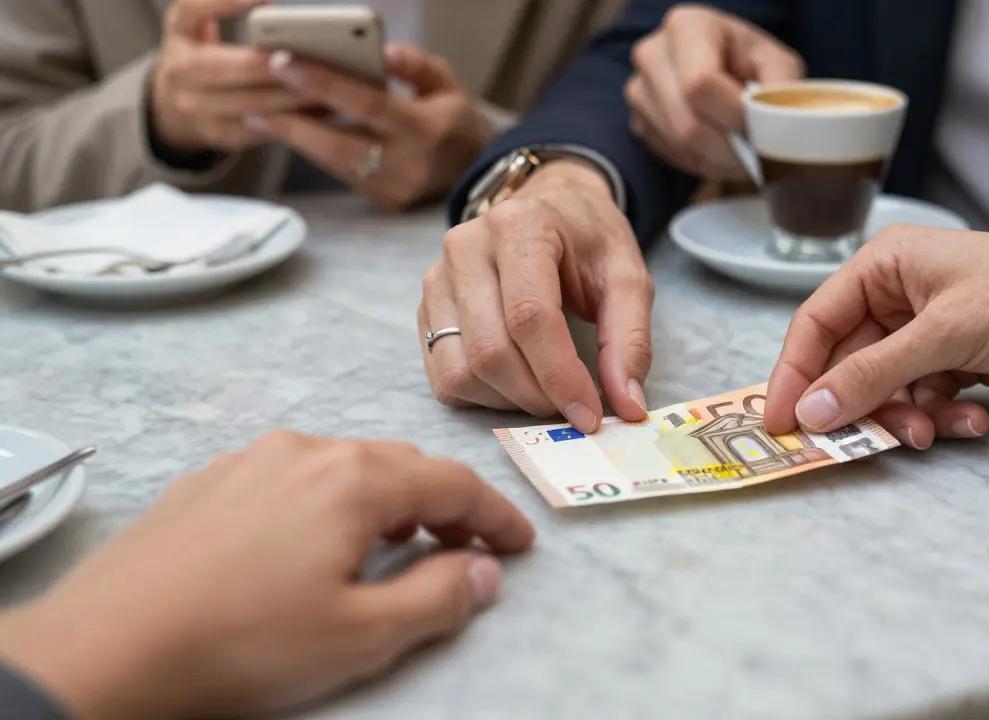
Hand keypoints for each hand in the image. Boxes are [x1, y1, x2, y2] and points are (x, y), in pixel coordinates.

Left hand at [0, 431, 534, 718]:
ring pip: (343, 465)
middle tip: (465, 548)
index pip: (452, 484)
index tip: (519, 545)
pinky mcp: (209, 481)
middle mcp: (305, 451)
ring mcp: (250, 461)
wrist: (109, 646)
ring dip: (384, 500)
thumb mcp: (360, 637)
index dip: (495, 515)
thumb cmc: (241, 642)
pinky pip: (291, 476)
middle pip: (400, 465)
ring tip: (394, 544)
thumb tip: (484, 572)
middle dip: (443, 505)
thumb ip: (438, 599)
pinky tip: (312, 542)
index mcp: (353, 480)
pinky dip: (327, 500)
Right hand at [150, 0, 311, 150]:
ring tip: (323, 88)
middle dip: (267, 67)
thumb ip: (219, 5)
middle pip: (223, 69)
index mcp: (178, 34)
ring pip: (247, 105)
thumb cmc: (200, 54)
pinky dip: (293, 121)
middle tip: (307, 61)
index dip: (225, 3)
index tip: (267, 0)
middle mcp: (179, 73)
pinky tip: (321, 111)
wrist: (175, 107)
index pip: (192, 12)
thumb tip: (268, 1)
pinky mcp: (221, 135)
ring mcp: (197, 109)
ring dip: (288, 98)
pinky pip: (260, 130)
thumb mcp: (196, 24)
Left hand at [252, 45, 493, 209]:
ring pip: (333, 162)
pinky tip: (292, 132)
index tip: (283, 62)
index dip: (323, 83)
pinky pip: (341, 174)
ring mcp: (395, 189)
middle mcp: (410, 164)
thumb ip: (416, 64)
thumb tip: (382, 52)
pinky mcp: (384, 202)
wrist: (479, 173)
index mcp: (427, 129)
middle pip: (339, 143)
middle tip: (253, 99)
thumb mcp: (447, 83)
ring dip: (295, 138)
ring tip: (259, 114)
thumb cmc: (456, 119)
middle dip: (292, 120)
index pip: (368, 103)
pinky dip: (315, 151)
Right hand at [418, 160, 652, 431]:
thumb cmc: (588, 241)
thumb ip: (630, 339)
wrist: (550, 208)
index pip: (529, 318)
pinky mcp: (426, 308)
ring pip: (461, 371)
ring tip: (547, 391)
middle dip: (538, 396)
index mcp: (520, 227)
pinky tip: (517, 382)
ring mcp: (438, 278)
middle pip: (491, 351)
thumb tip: (627, 406)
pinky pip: (443, 376)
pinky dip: (483, 396)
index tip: (591, 415)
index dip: (561, 377)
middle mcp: (466, 248)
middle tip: (574, 407)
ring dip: (510, 401)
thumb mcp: (627, 276)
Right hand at [625, 4, 803, 179]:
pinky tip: (718, 149)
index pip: (701, 83)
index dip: (733, 116)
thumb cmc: (748, 61)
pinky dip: (700, 161)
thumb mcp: (777, 63)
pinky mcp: (637, 120)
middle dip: (727, 148)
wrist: (720, 65)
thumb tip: (769, 126)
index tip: (759, 128)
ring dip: (716, 158)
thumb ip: (779, 89)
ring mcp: (638, 89)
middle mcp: (652, 54)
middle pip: (687, 124)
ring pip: (679, 145)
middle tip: (755, 154)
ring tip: (740, 149)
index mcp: (687, 26)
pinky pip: (670, 155)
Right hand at [764, 225, 988, 440]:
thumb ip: (873, 375)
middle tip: (862, 444)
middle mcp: (899, 297)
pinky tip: (972, 421)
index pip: (816, 323)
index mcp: (885, 267)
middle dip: (860, 405)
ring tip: (935, 431)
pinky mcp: (958, 361)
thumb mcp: (945, 335)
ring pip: (886, 389)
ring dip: (905, 417)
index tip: (779, 422)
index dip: (793, 373)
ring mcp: (929, 331)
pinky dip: (941, 417)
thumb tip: (811, 411)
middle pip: (849, 363)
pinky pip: (925, 398)